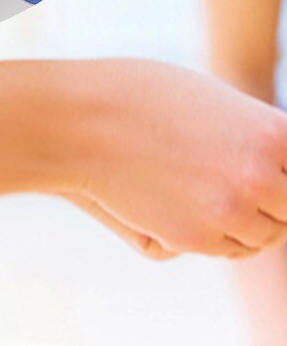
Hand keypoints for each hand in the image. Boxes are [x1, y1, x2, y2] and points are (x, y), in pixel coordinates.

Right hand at [66, 58, 286, 258]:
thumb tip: (276, 169)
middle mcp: (262, 178)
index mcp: (274, 135)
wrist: (79, 121)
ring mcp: (230, 213)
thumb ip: (252, 134)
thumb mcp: (212, 101)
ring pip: (261, 237)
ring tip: (210, 197)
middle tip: (238, 187)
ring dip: (244, 224)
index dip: (282, 175)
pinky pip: (226, 248)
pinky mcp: (195, 240)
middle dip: (271, 204)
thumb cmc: (139, 96)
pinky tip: (186, 207)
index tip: (267, 177)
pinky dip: (214, 236)